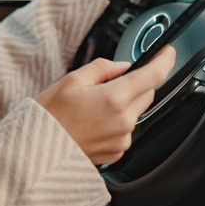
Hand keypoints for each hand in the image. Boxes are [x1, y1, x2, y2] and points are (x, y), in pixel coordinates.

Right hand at [36, 47, 176, 164]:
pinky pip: (126, 130)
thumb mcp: (72, 80)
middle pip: (147, 94)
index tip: (167, 52)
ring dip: (125, 104)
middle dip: (137, 83)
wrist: (37, 151)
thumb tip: (123, 66)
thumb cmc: (49, 116)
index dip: (164, 60)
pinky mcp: (118, 152)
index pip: (152, 76)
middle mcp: (123, 121)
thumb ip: (103, 68)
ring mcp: (122, 139)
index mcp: (114, 98)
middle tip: (110, 82)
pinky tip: (94, 121)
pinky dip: (117, 121)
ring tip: (93, 106)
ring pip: (136, 112)